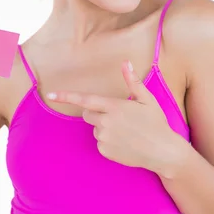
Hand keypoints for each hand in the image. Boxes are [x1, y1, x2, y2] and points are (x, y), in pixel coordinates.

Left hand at [47, 61, 176, 172]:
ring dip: (105, 128)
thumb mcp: (147, 99)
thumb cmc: (156, 123)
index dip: (66, 96)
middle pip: (88, 113)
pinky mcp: (105, 151)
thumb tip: (125, 62)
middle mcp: (106, 122)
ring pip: (95, 128)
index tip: (50, 94)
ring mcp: (104, 138)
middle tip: (119, 117)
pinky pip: (100, 142)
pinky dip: (109, 142)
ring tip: (127, 132)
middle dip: (98, 113)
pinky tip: (125, 143)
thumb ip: (133, 81)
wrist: (163, 151)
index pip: (85, 100)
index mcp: (114, 106)